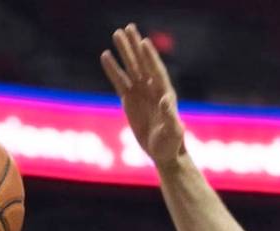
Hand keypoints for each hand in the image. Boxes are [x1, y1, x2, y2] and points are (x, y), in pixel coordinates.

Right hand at [101, 23, 184, 166]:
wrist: (163, 152)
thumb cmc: (171, 143)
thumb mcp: (173, 132)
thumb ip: (170, 117)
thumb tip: (165, 101)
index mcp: (165, 93)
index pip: (157, 71)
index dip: (151, 58)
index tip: (144, 41)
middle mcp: (153, 89)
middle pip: (143, 63)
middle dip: (135, 47)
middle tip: (127, 28)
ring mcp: (141, 92)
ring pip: (131, 68)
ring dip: (124, 52)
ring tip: (116, 34)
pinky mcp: (129, 100)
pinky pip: (119, 81)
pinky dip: (113, 69)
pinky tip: (105, 56)